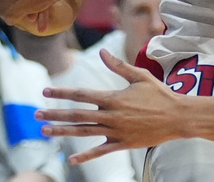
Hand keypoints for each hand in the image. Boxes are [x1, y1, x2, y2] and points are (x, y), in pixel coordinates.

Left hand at [38, 50, 185, 160]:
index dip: (62, 93)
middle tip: (36, 113)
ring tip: (46, 130)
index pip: (81, 94)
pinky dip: (85, 156)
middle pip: (77, 114)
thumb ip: (118, 66)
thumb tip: (102, 54)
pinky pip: (100, 151)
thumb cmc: (159, 94)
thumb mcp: (139, 76)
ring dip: (63, 131)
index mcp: (113, 97)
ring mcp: (116, 131)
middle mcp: (111, 115)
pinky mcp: (122, 144)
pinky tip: (71, 159)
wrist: (177, 117)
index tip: (45, 91)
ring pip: (83, 132)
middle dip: (55, 113)